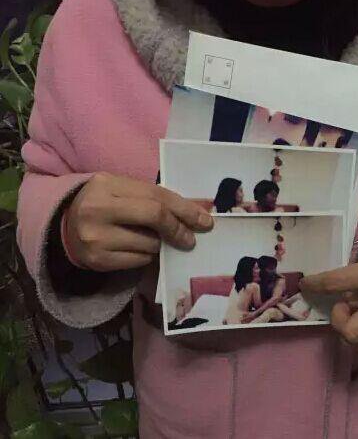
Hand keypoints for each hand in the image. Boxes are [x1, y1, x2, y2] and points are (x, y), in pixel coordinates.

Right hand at [65, 172, 213, 271]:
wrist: (65, 227)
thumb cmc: (105, 204)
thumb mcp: (124, 190)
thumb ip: (155, 198)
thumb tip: (196, 214)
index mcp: (107, 183)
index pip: (157, 195)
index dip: (185, 209)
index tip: (204, 221)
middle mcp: (98, 208)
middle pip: (155, 217)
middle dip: (179, 228)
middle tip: (190, 238)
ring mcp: (96, 236)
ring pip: (150, 243)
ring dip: (161, 244)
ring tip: (153, 239)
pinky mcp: (97, 259)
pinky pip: (139, 260)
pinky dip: (147, 255)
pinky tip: (139, 249)